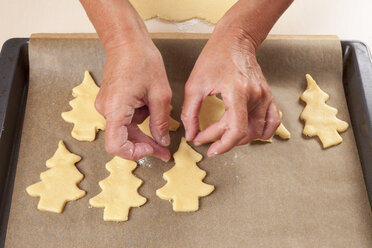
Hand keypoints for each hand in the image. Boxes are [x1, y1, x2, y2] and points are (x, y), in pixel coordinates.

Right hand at [95, 41, 171, 160]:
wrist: (127, 41)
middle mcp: (106, 109)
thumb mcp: (160, 94)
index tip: (152, 149)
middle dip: (146, 145)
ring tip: (160, 113)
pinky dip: (140, 117)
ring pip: (126, 129)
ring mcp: (107, 106)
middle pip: (123, 139)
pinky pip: (125, 118)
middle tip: (165, 151)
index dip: (134, 153)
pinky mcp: (111, 102)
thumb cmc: (142, 60)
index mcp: (115, 108)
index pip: (116, 146)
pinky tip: (150, 104)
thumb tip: (161, 141)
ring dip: (145, 128)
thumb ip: (160, 121)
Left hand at [181, 26, 280, 156]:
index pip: (235, 131)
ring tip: (223, 137)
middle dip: (222, 140)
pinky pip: (272, 123)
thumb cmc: (214, 58)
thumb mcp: (194, 85)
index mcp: (238, 92)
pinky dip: (261, 132)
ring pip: (258, 132)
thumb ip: (190, 113)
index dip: (219, 143)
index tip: (203, 144)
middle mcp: (255, 96)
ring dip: (240, 139)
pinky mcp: (268, 96)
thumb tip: (191, 134)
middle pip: (244, 133)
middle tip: (205, 137)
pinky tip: (248, 133)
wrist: (235, 41)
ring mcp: (264, 97)